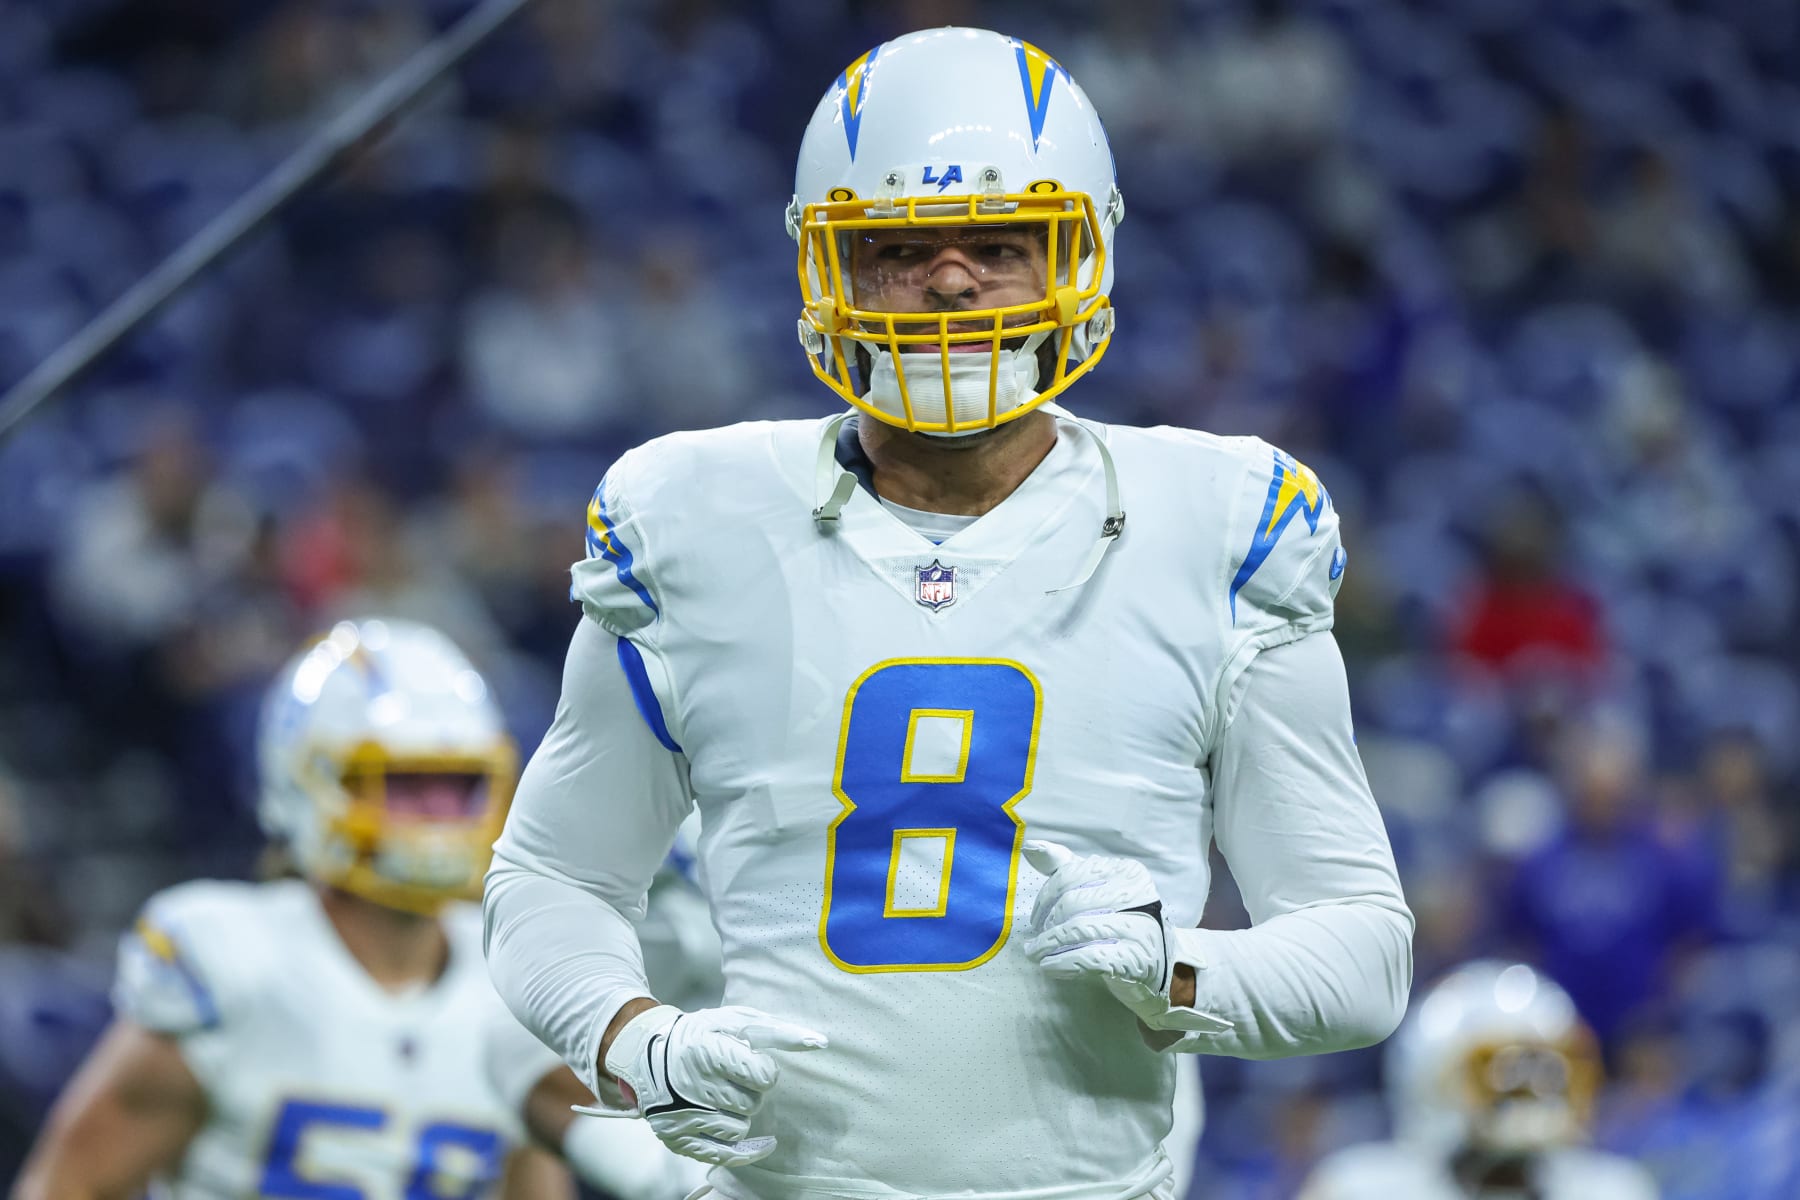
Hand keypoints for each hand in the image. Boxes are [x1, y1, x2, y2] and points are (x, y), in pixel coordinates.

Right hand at [596, 1004, 826, 1166]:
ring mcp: (683, 1117)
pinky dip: (746, 1150)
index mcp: (706, 1053)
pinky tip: (762, 1142)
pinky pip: (725, 1156)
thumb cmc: (699, 1035)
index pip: (762, 1076)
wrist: (646, 1054)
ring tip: (724, 1097)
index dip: (764, 1070)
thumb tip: (819, 1042)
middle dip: (750, 1092)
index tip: (752, 1063)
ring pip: (740, 1129)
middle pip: (751, 1104)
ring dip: (740, 1114)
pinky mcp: (678, 1138)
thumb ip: (778, 1032)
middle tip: (734, 1080)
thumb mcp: (734, 1022)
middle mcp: (692, 1087)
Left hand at [1020, 841, 1175, 1018]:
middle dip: (1046, 924)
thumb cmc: (1122, 923)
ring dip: (1048, 946)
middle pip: (1072, 902)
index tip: (1036, 919)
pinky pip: (1088, 957)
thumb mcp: (1096, 889)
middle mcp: (1138, 894)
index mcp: (1127, 871)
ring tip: (1036, 955)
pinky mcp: (1136, 958)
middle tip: (1035, 942)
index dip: (1045, 898)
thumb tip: (1031, 847)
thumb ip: (1064, 866)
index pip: (1070, 875)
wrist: (1162, 965)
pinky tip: (1051, 967)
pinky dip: (1062, 962)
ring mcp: (1140, 926)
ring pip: (1078, 929)